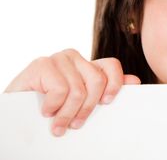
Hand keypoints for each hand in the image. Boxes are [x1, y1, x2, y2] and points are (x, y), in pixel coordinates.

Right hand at [4, 48, 140, 135]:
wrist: (15, 114)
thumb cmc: (51, 108)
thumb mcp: (80, 103)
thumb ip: (105, 91)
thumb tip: (135, 81)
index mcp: (87, 65)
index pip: (111, 65)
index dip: (115, 84)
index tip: (107, 102)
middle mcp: (74, 58)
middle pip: (97, 81)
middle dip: (87, 108)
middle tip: (74, 125)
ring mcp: (58, 59)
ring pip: (78, 90)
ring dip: (66, 114)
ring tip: (58, 125)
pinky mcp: (41, 64)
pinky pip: (60, 89)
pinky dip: (53, 106)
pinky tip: (45, 110)